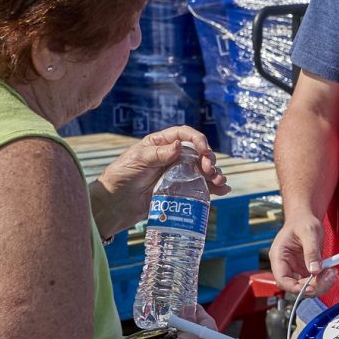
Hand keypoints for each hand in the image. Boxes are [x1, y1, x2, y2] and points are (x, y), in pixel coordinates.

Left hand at [93, 127, 227, 234]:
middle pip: (197, 152)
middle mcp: (171, 157)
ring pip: (202, 170)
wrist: (115, 204)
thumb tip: (178, 146)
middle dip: (208, 158)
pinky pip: (200, 187)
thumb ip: (157, 154)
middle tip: (209, 169)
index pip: (183, 134)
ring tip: (219, 181)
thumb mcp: (137, 162)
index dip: (197, 138)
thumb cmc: (121, 177)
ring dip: (214, 173)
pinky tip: (222, 190)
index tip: (203, 149)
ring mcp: (177, 174)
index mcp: (160, 144)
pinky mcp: (180, 190)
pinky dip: (213, 188)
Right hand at [269, 217, 333, 296]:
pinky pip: (313, 281)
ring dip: (320, 284)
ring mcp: (295, 269)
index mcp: (278, 256)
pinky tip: (331, 271)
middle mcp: (285, 266)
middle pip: (295, 286)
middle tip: (329, 276)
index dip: (294, 288)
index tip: (310, 288)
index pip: (281, 279)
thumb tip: (315, 270)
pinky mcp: (304, 270)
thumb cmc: (303, 222)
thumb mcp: (309, 232)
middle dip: (313, 286)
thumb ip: (311, 251)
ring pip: (305, 287)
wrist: (305, 219)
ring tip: (332, 272)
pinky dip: (323, 280)